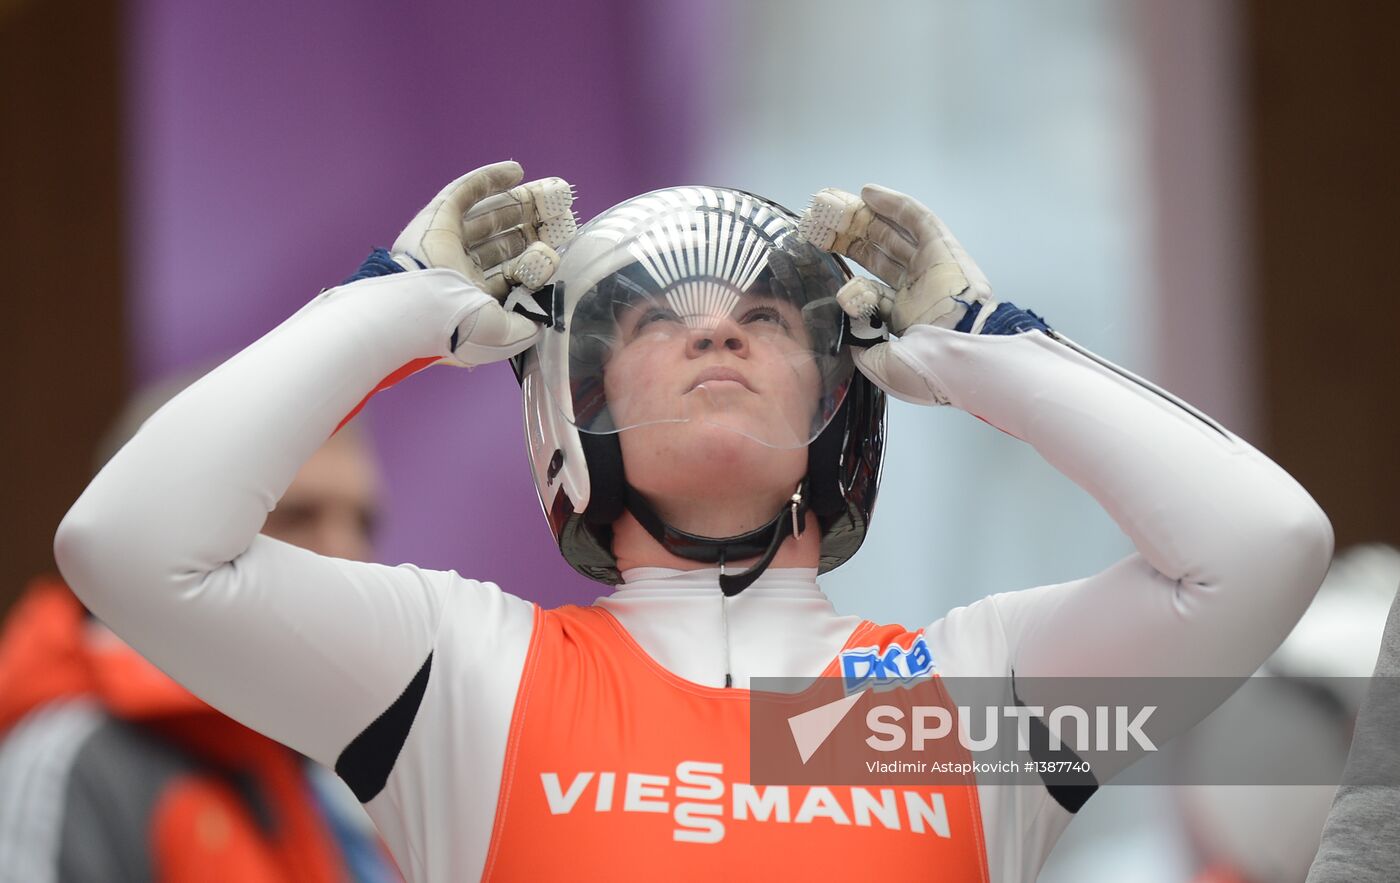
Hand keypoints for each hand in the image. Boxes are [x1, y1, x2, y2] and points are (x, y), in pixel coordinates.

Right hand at [391, 161, 576, 365]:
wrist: (419, 308)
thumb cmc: (459, 327)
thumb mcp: (502, 337)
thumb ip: (525, 327)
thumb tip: (542, 318)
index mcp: (474, 298)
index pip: (510, 273)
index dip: (536, 260)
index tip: (560, 247)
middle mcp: (461, 269)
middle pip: (502, 241)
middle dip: (532, 228)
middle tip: (560, 216)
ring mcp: (448, 241)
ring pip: (487, 216)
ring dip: (519, 203)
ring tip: (551, 192)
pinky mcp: (436, 217)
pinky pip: (464, 192)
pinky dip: (489, 179)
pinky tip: (517, 171)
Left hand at [798, 184, 998, 403]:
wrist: (965, 355)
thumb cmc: (929, 367)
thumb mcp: (884, 367)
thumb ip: (862, 349)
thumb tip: (847, 337)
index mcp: (904, 317)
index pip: (870, 287)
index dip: (846, 272)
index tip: (821, 261)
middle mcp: (917, 289)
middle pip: (878, 256)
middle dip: (850, 239)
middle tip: (821, 225)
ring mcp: (931, 267)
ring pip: (894, 234)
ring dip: (866, 218)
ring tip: (836, 204)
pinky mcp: (944, 248)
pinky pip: (917, 219)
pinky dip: (894, 204)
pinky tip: (867, 193)